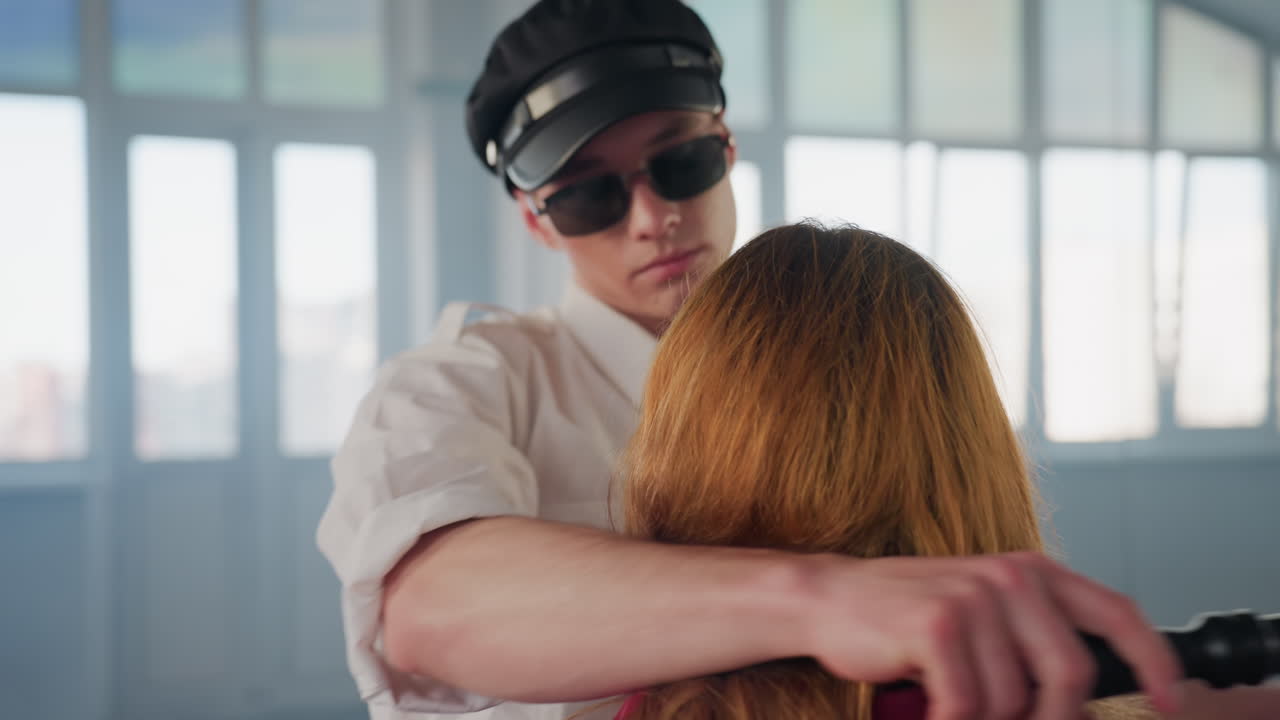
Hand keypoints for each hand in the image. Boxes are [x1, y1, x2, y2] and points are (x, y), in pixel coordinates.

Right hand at [799, 551, 1182, 719]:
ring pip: (1013, 701)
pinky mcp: (937, 624)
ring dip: (982, 719)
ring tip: (952, 704)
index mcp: (1033, 571)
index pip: (1117, 612)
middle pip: (1069, 674)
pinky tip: (931, 708)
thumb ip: (1036, 642)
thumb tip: (1082, 707)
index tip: (1168, 701)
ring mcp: (974, 596)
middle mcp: (1011, 576)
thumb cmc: (909, 619)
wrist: (832, 600)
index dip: (1153, 660)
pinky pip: (968, 705)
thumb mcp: (986, 616)